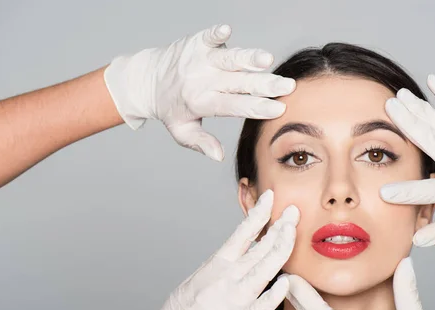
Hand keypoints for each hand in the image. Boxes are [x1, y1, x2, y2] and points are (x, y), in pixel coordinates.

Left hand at [104, 24, 295, 160]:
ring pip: (228, 60)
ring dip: (247, 58)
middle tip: (287, 86)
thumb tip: (218, 156)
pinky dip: (216, 34)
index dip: (256, 107)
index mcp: (201, 103)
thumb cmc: (170, 108)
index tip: (278, 109)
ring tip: (267, 59)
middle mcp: (202, 80)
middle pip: (238, 83)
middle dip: (264, 84)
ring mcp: (200, 60)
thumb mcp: (182, 131)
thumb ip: (201, 143)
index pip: (233, 106)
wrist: (146, 80)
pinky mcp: (196, 43)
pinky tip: (227, 30)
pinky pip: (208, 37)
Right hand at [116, 189, 298, 309]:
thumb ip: (219, 270)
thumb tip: (238, 256)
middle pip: (260, 247)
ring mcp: (234, 301)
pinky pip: (265, 305)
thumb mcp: (195, 284)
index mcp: (213, 267)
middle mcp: (225, 279)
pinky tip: (290, 280)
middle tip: (295, 212)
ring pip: (266, 269)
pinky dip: (278, 291)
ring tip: (294, 233)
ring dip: (283, 248)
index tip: (270, 197)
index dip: (258, 213)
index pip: (241, 233)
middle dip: (280, 227)